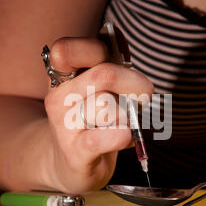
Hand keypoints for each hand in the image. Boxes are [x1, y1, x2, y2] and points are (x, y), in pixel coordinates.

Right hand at [44, 35, 153, 192]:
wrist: (69, 163)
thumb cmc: (91, 121)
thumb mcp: (96, 89)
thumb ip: (109, 65)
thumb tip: (121, 42)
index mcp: (62, 76)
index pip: (68, 50)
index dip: (100, 49)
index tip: (125, 63)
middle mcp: (59, 97)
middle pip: (103, 75)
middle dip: (134, 82)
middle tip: (146, 94)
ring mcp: (64, 125)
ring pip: (108, 106)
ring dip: (128, 115)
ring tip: (126, 124)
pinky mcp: (74, 152)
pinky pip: (101, 138)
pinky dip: (121, 136)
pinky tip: (126, 137)